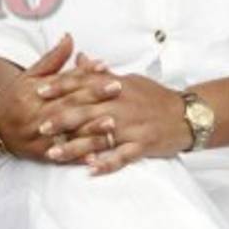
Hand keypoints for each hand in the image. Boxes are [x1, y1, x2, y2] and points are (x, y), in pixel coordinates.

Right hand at [0, 36, 119, 161]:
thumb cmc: (16, 97)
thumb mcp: (29, 75)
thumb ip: (52, 58)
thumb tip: (70, 37)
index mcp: (33, 92)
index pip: (63, 81)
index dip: (84, 73)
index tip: (104, 67)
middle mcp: (35, 113)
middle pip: (67, 104)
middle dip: (93, 97)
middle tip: (116, 88)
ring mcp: (38, 136)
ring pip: (66, 133)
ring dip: (89, 130)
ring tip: (111, 124)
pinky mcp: (39, 154)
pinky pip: (60, 157)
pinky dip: (77, 157)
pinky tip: (95, 158)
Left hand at [38, 73, 191, 174]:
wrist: (188, 115)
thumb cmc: (155, 96)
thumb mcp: (129, 78)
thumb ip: (101, 73)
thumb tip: (80, 58)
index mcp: (117, 86)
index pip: (84, 84)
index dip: (60, 88)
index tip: (39, 92)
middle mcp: (122, 105)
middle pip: (87, 111)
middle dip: (61, 120)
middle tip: (39, 127)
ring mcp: (132, 127)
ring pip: (98, 137)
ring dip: (75, 147)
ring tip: (54, 153)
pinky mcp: (143, 145)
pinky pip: (122, 156)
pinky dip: (106, 163)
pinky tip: (89, 169)